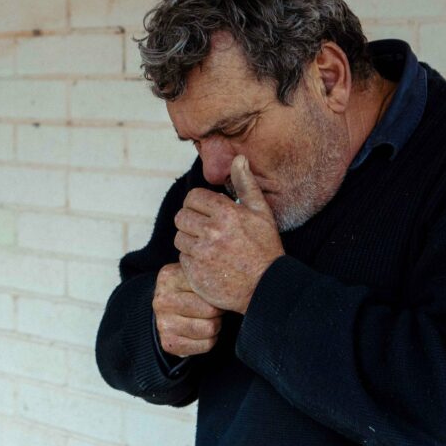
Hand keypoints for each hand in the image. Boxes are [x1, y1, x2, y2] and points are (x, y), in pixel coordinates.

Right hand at [152, 262, 224, 357]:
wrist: (169, 311)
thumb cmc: (190, 290)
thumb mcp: (194, 274)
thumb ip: (207, 271)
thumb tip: (232, 278)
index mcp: (168, 277)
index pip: (208, 288)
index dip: (219, 292)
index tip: (217, 292)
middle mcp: (162, 301)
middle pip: (211, 310)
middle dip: (219, 310)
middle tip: (215, 308)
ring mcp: (163, 324)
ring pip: (209, 329)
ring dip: (216, 325)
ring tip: (210, 318)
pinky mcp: (169, 343)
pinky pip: (206, 345)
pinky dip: (210, 340)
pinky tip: (203, 332)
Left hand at [173, 154, 284, 313]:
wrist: (266, 287)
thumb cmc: (265, 248)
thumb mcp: (261, 213)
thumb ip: (246, 185)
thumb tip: (238, 158)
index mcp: (227, 213)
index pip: (193, 197)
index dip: (199, 204)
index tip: (208, 213)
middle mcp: (212, 231)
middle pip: (181, 216)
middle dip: (192, 221)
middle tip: (206, 230)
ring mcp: (202, 253)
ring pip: (179, 238)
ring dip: (190, 241)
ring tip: (208, 247)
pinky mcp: (195, 273)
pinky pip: (181, 259)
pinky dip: (191, 260)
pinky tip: (208, 263)